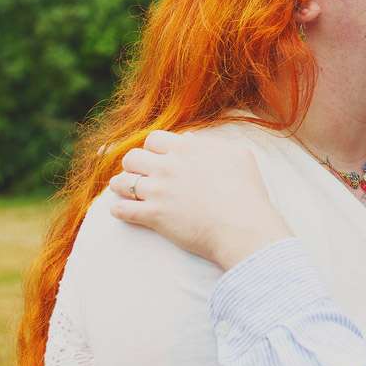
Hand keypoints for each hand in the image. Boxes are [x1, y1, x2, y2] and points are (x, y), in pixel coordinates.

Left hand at [109, 130, 291, 270]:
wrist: (242, 227)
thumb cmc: (246, 192)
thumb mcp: (238, 156)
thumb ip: (213, 144)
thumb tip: (193, 140)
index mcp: (187, 149)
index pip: (154, 139)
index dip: (153, 148)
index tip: (157, 157)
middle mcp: (168, 166)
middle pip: (132, 157)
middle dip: (134, 165)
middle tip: (140, 174)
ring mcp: (159, 191)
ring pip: (122, 182)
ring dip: (121, 185)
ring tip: (123, 189)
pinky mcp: (153, 216)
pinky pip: (123, 210)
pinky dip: (119, 210)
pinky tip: (119, 211)